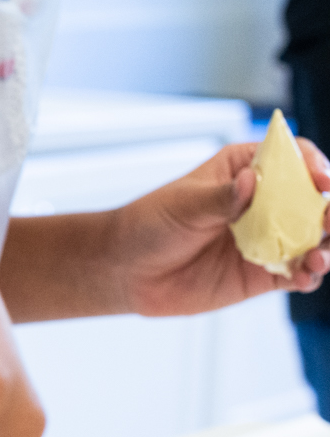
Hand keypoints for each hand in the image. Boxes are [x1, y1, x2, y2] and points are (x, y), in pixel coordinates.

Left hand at [114, 140, 329, 315]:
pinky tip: (304, 276)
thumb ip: (220, 197)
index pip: (293, 159)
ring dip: (326, 246)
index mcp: (245, 170)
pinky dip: (307, 275)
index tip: (323, 181)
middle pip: (314, 199)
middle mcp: (264, 203)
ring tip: (319, 257)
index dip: (314, 166)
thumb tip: (249, 182)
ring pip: (314, 239)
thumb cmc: (149, 225)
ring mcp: (267, 238)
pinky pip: (297, 274)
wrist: (126, 270)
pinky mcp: (263, 273)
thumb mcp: (183, 205)